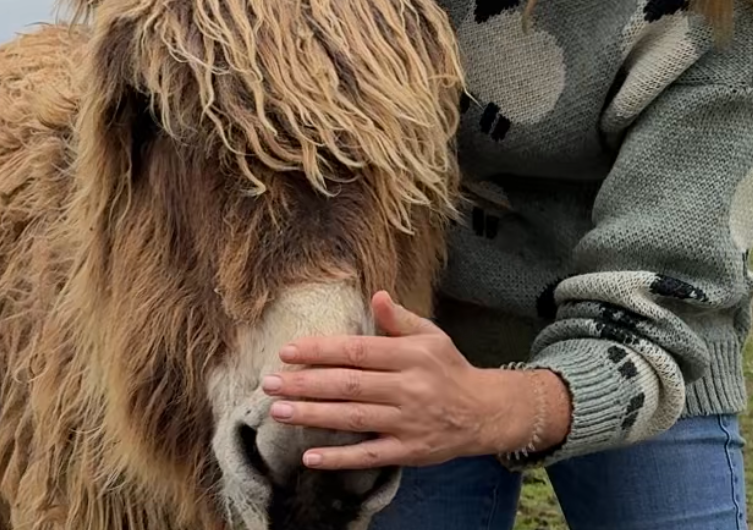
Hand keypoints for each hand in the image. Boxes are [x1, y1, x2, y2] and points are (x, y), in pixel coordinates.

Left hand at [262, 291, 566, 469]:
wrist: (483, 412)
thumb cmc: (449, 369)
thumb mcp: (431, 336)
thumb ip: (399, 320)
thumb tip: (376, 295)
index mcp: (410, 355)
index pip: (358, 351)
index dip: (321, 350)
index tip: (288, 351)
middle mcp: (406, 388)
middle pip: (348, 385)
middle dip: (305, 383)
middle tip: (269, 382)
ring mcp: (406, 422)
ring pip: (352, 419)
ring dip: (312, 415)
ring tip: (278, 411)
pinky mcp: (407, 451)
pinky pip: (368, 455)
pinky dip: (339, 458)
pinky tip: (310, 456)